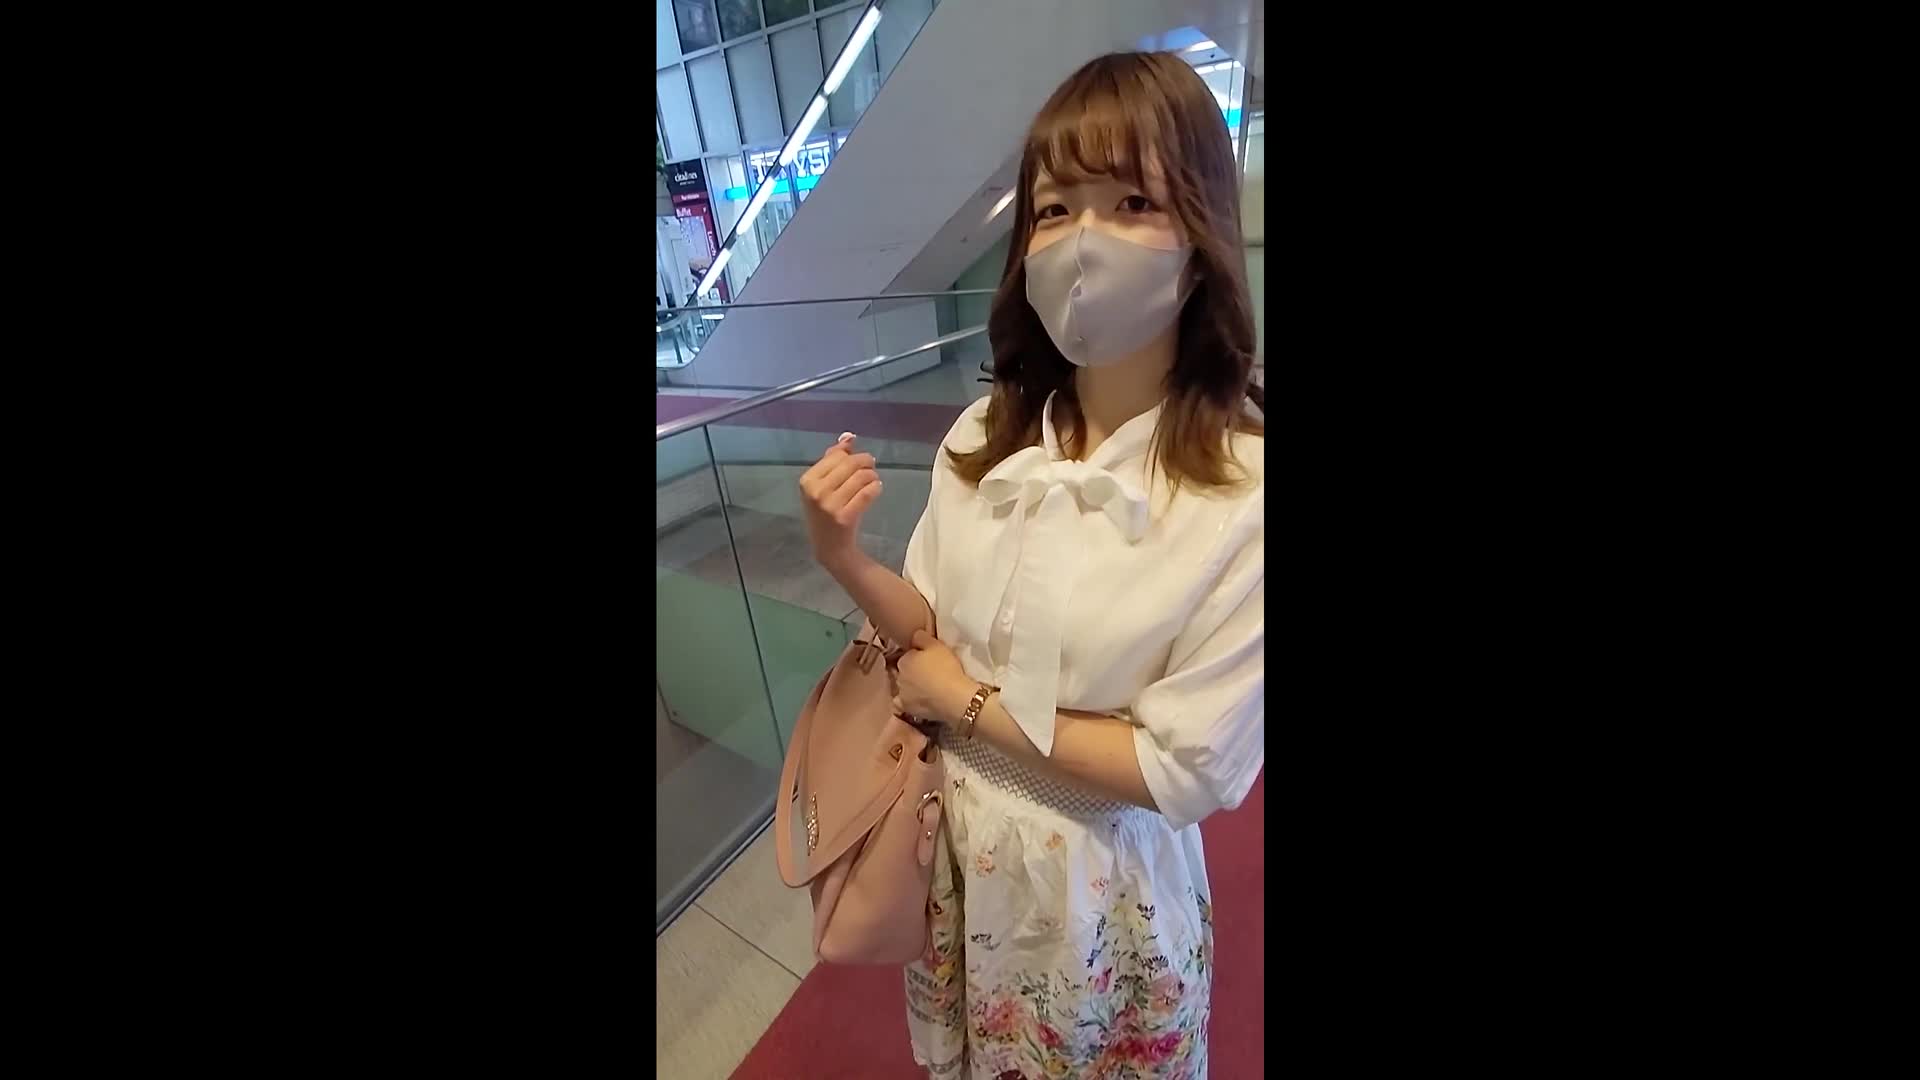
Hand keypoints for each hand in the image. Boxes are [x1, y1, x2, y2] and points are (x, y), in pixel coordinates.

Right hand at [798, 435, 880, 566]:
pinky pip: (868, 492)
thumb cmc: (826, 512)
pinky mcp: (845, 517)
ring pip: (861, 477)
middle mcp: (816, 491)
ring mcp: (830, 505)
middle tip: (871, 468)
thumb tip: (848, 436)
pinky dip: (876, 488)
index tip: (858, 463)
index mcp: (807, 480)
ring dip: (872, 476)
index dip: (851, 455)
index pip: (836, 456)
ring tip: (872, 481)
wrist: (829, 547)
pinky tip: (876, 489)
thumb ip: (833, 459)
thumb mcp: (822, 486)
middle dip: (866, 462)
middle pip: (850, 464)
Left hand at [893, 630, 974, 728]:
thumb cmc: (946, 668)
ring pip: (903, 687)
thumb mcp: (937, 645)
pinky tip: (917, 701)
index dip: (919, 657)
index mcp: (904, 660)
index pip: (908, 656)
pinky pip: (902, 704)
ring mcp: (901, 694)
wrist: (954, 698)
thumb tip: (914, 636)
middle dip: (913, 671)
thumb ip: (921, 637)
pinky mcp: (907, 709)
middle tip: (929, 673)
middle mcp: (898, 677)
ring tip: (926, 689)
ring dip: (911, 686)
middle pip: (904, 672)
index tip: (929, 660)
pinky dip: (908, 702)